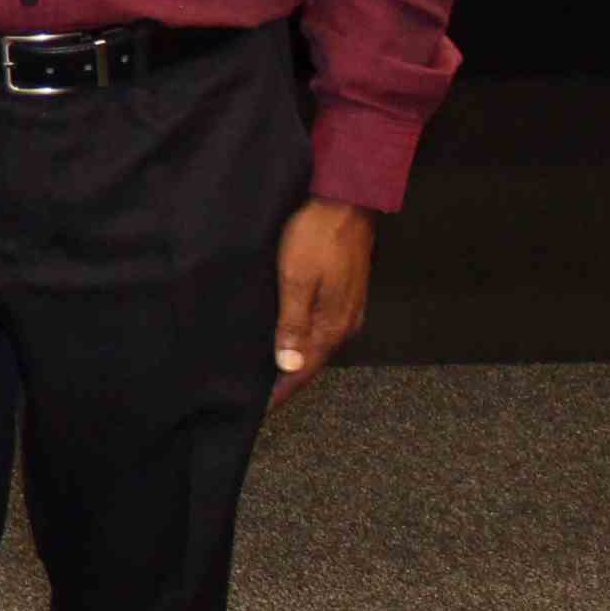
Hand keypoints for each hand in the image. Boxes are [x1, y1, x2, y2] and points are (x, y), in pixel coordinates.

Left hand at [270, 198, 375, 405]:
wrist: (346, 200)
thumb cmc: (318, 235)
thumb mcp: (296, 279)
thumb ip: (293, 324)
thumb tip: (289, 365)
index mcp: (334, 325)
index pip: (305, 370)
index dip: (283, 391)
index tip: (262, 410)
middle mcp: (346, 322)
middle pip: (314, 361)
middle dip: (289, 379)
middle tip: (261, 396)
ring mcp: (348, 308)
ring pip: (319, 344)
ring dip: (297, 359)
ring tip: (271, 372)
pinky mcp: (346, 293)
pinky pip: (323, 326)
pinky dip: (305, 338)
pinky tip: (290, 338)